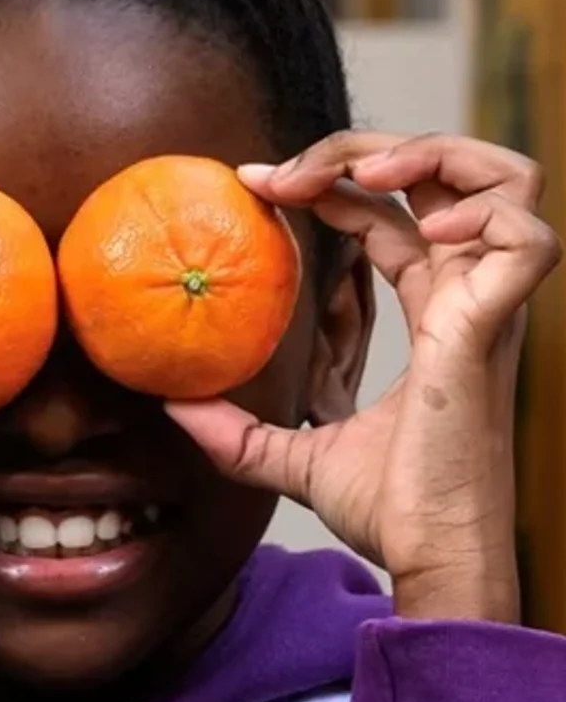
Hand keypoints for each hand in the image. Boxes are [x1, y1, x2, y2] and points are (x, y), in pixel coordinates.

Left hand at [166, 130, 559, 623]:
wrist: (427, 552)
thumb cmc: (387, 511)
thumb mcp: (292, 459)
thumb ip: (237, 433)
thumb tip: (171, 408)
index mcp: (431, 312)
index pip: (389, 216)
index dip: (331, 184)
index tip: (255, 186)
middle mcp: (466, 296)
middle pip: (445, 174)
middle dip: (369, 149)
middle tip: (289, 173)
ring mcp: (487, 306)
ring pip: (508, 179)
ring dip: (434, 155)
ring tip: (361, 177)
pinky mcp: (492, 328)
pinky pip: (529, 237)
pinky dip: (486, 211)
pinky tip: (422, 227)